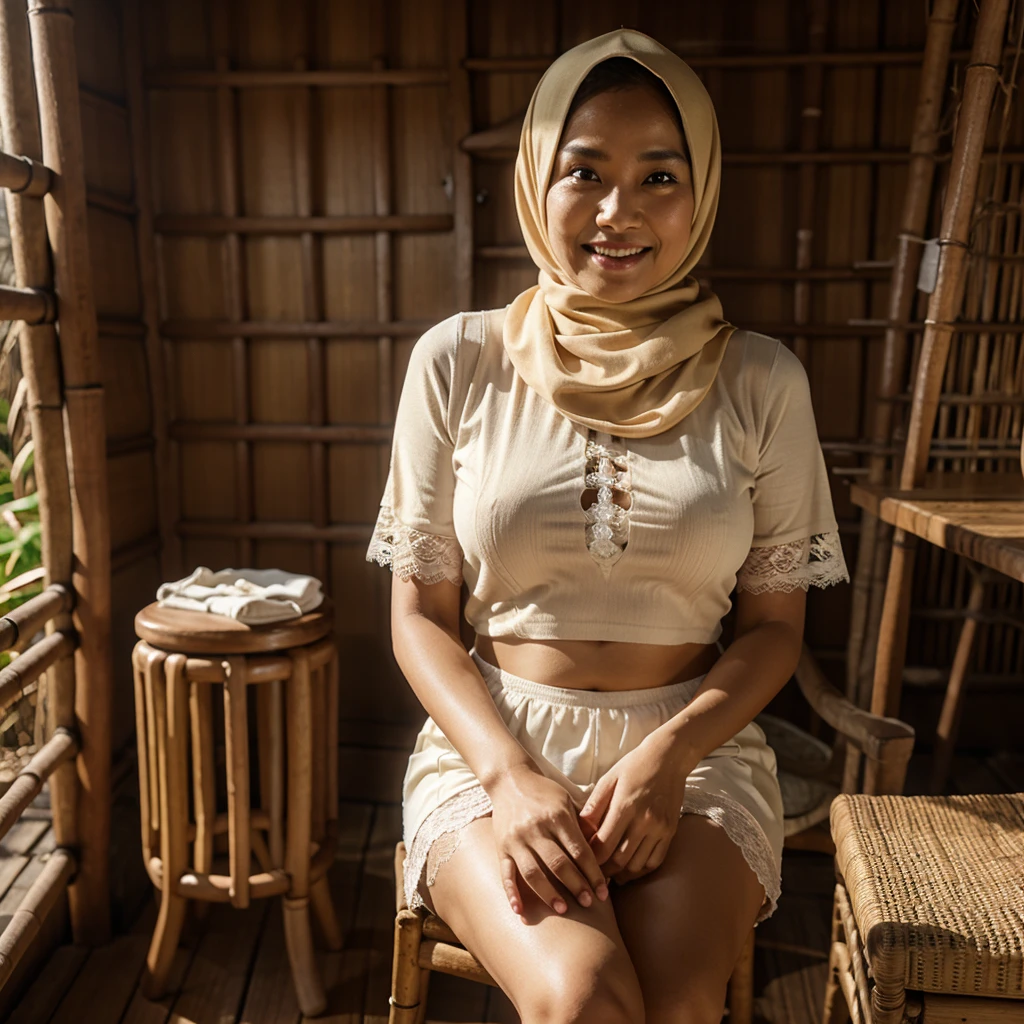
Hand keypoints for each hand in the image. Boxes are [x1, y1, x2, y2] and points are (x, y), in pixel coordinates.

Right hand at [487, 764, 609, 916]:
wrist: (510, 779)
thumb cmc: (544, 792)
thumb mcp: (567, 800)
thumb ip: (582, 824)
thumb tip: (605, 851)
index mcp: (556, 816)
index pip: (579, 850)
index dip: (593, 873)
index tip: (603, 893)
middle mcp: (535, 828)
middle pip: (558, 864)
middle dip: (575, 886)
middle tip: (588, 903)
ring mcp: (516, 839)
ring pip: (533, 872)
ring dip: (548, 894)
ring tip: (563, 909)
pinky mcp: (500, 846)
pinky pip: (506, 872)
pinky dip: (512, 893)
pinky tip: (520, 911)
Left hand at [578, 730, 690, 883]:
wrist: (667, 759)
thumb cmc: (633, 767)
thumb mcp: (608, 780)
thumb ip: (593, 807)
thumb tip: (579, 832)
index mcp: (625, 806)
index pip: (604, 845)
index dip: (591, 859)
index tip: (582, 862)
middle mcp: (644, 821)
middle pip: (620, 860)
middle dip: (604, 870)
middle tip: (592, 873)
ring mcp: (660, 828)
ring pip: (637, 865)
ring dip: (621, 874)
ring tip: (609, 873)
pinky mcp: (670, 832)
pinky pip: (655, 861)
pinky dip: (641, 871)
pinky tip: (629, 869)